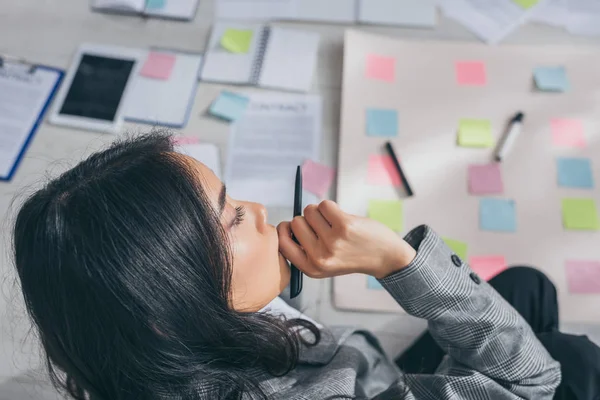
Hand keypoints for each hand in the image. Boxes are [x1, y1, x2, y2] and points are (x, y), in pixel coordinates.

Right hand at [277, 200, 415, 279]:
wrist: (384, 257)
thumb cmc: (351, 255)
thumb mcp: (324, 264)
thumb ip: (304, 250)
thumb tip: (285, 225)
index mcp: (310, 268)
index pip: (282, 243)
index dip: (284, 230)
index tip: (293, 226)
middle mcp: (319, 257)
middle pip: (295, 222)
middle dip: (307, 220)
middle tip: (323, 227)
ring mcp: (332, 242)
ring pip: (309, 211)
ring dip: (319, 212)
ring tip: (333, 223)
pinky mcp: (344, 226)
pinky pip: (324, 205)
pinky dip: (330, 207)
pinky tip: (341, 217)